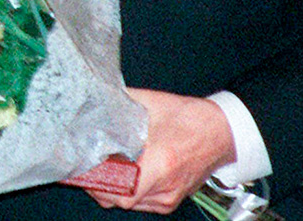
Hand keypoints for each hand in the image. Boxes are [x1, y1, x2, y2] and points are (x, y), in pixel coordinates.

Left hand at [87, 89, 235, 213]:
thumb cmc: (189, 118)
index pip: (122, 191)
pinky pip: (141, 204)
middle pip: (120, 200)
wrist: (222, 132)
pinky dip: (126, 192)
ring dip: (110, 190)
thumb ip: (120, 101)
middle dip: (97, 185)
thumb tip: (93, 97)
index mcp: (161, 162)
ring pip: (129, 204)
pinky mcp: (171, 200)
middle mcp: (166, 186)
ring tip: (97, 169)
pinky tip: (118, 174)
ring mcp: (170, 197)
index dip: (96, 183)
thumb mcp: (151, 103)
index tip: (81, 169)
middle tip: (83, 167)